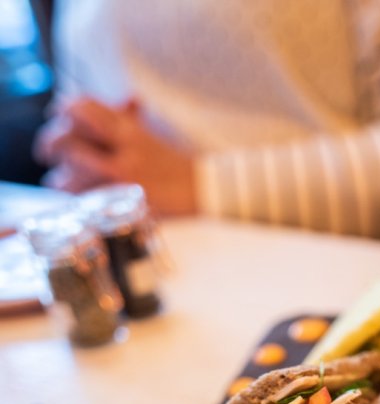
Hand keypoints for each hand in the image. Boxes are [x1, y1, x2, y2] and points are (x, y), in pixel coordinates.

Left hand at [34, 98, 196, 214]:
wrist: (204, 188)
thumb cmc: (176, 165)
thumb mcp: (152, 135)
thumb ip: (132, 119)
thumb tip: (128, 100)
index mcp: (130, 127)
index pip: (86, 106)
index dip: (65, 108)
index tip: (57, 114)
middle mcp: (124, 145)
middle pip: (73, 133)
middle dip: (52, 140)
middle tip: (46, 152)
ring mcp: (124, 171)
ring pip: (76, 164)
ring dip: (59, 173)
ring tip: (55, 181)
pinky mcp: (126, 196)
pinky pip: (89, 193)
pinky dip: (74, 194)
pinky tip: (69, 196)